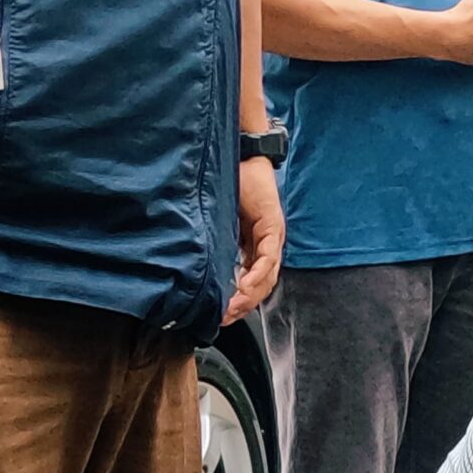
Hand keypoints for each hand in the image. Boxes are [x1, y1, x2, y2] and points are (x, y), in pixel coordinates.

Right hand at [224, 154, 283, 324]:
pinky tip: (244, 285)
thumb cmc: (230, 183)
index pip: (252, 280)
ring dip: (250, 294)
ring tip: (232, 307)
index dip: (239, 299)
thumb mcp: (220, 220)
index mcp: (255, 243)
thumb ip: (217, 241)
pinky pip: (267, 256)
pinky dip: (257, 273)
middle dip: (243, 304)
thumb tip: (199, 263)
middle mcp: (268, 243)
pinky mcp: (272, 226)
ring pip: (267, 275)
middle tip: (224, 317)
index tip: (221, 314)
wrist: (242, 155)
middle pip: (262, 284)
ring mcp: (273, 236)